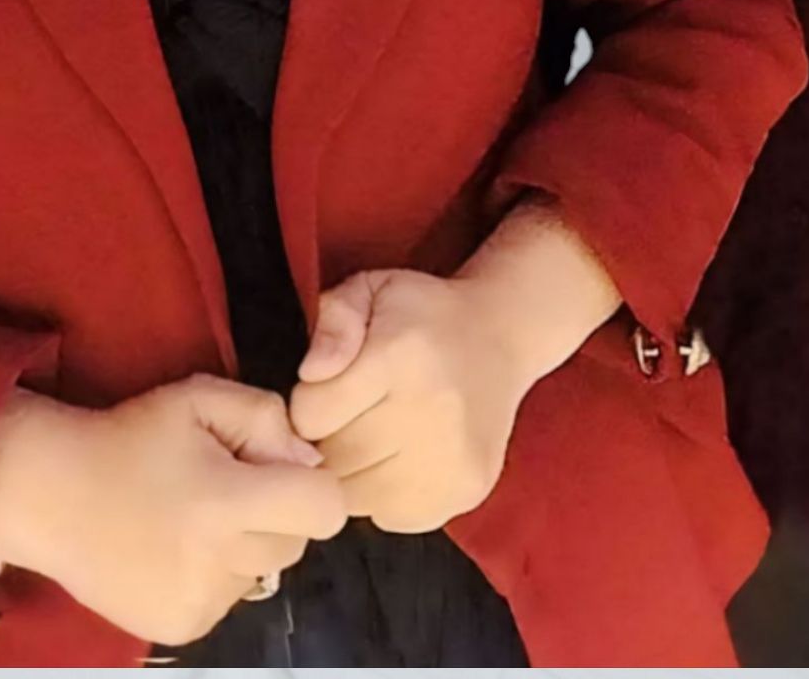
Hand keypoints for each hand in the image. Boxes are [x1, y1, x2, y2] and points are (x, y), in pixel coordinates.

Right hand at [0, 373, 348, 644]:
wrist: (53, 496)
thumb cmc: (132, 436)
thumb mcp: (201, 397)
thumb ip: (268, 418)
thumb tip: (308, 462)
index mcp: (225, 503)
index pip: (324, 509)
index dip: (313, 484)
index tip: (278, 469)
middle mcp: (216, 564)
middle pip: (298, 542)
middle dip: (280, 511)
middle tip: (228, 485)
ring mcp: (199, 604)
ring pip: (265, 570)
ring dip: (248, 543)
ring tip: (197, 516)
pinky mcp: (182, 628)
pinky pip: (231, 596)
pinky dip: (219, 572)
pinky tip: (179, 547)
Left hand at [287, 268, 537, 531]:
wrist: (500, 336)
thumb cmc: (422, 313)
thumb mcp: (371, 289)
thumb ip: (334, 319)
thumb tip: (312, 373)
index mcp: (399, 355)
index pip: (313, 415)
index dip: (308, 404)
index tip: (328, 389)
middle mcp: (431, 411)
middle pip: (335, 459)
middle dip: (328, 441)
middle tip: (349, 414)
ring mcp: (453, 458)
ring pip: (359, 496)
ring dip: (353, 472)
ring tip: (372, 435)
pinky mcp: (467, 489)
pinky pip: (393, 518)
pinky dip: (384, 496)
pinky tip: (398, 458)